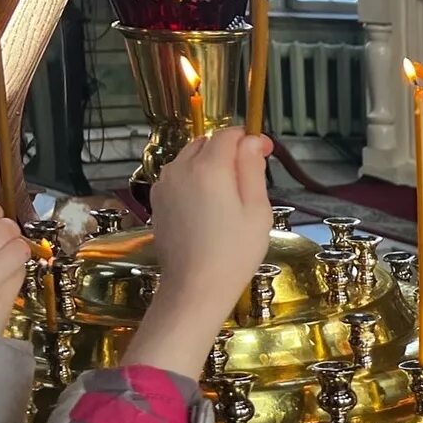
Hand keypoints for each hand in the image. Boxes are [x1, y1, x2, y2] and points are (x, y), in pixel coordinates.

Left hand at [127, 128, 270, 377]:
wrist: (194, 288)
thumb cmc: (235, 253)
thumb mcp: (257, 211)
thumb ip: (252, 169)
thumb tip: (252, 141)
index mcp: (209, 167)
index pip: (228, 134)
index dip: (250, 139)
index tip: (266, 154)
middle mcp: (181, 168)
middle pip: (207, 142)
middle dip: (228, 151)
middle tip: (248, 180)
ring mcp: (164, 184)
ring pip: (190, 158)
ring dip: (209, 165)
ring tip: (226, 196)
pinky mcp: (157, 200)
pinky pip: (178, 177)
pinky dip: (193, 180)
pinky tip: (206, 208)